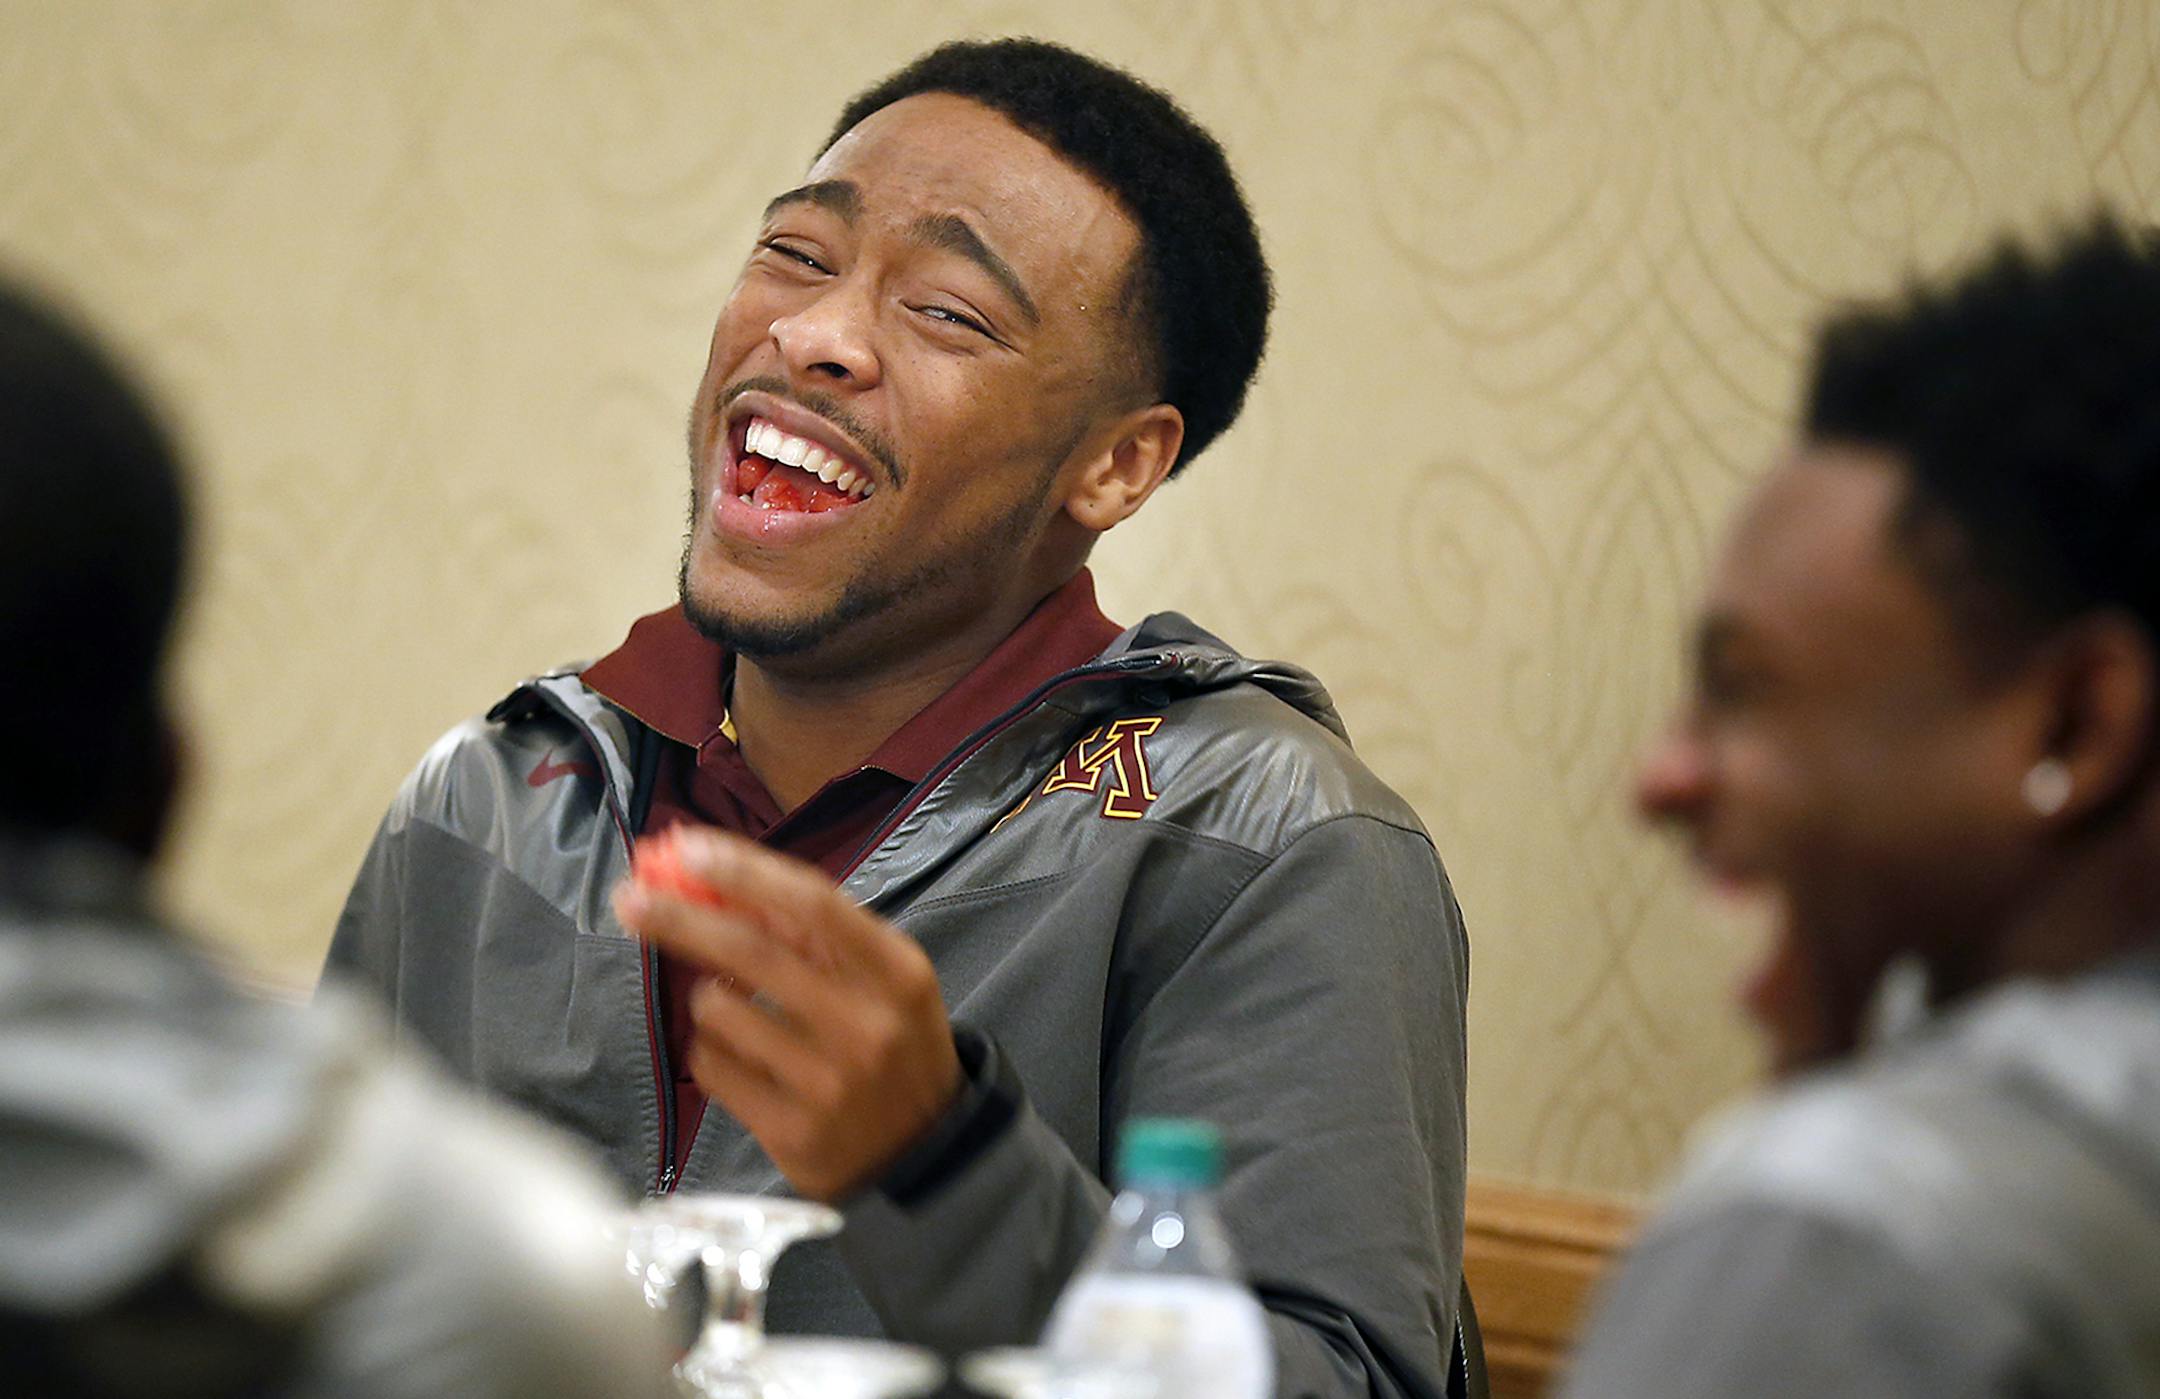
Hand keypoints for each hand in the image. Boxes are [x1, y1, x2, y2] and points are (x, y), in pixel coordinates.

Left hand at [612, 827, 962, 1201]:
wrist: (924, 1150)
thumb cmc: (893, 1043)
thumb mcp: (885, 979)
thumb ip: (818, 933)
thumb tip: (720, 878)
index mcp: (897, 973)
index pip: (812, 904)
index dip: (744, 871)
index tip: (687, 849)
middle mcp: (867, 1025)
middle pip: (752, 951)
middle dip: (681, 917)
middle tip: (631, 897)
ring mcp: (828, 1083)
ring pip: (720, 1011)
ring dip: (706, 998)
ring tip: (732, 1009)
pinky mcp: (791, 1131)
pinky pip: (712, 1067)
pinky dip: (708, 1049)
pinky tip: (738, 1055)